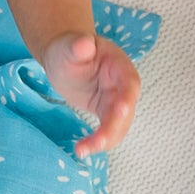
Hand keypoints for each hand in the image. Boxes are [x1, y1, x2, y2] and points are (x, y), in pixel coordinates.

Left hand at [40, 31, 140, 158]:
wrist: (65, 59)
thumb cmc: (68, 49)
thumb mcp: (69, 46)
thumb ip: (78, 45)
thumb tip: (85, 43)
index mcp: (118, 65)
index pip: (129, 82)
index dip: (128, 96)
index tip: (121, 108)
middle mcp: (122, 85)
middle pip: (126, 109)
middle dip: (114, 127)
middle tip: (99, 141)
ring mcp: (117, 100)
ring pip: (119, 125)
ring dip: (105, 140)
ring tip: (82, 150)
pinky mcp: (107, 112)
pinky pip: (108, 130)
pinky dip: (98, 141)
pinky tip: (82, 149)